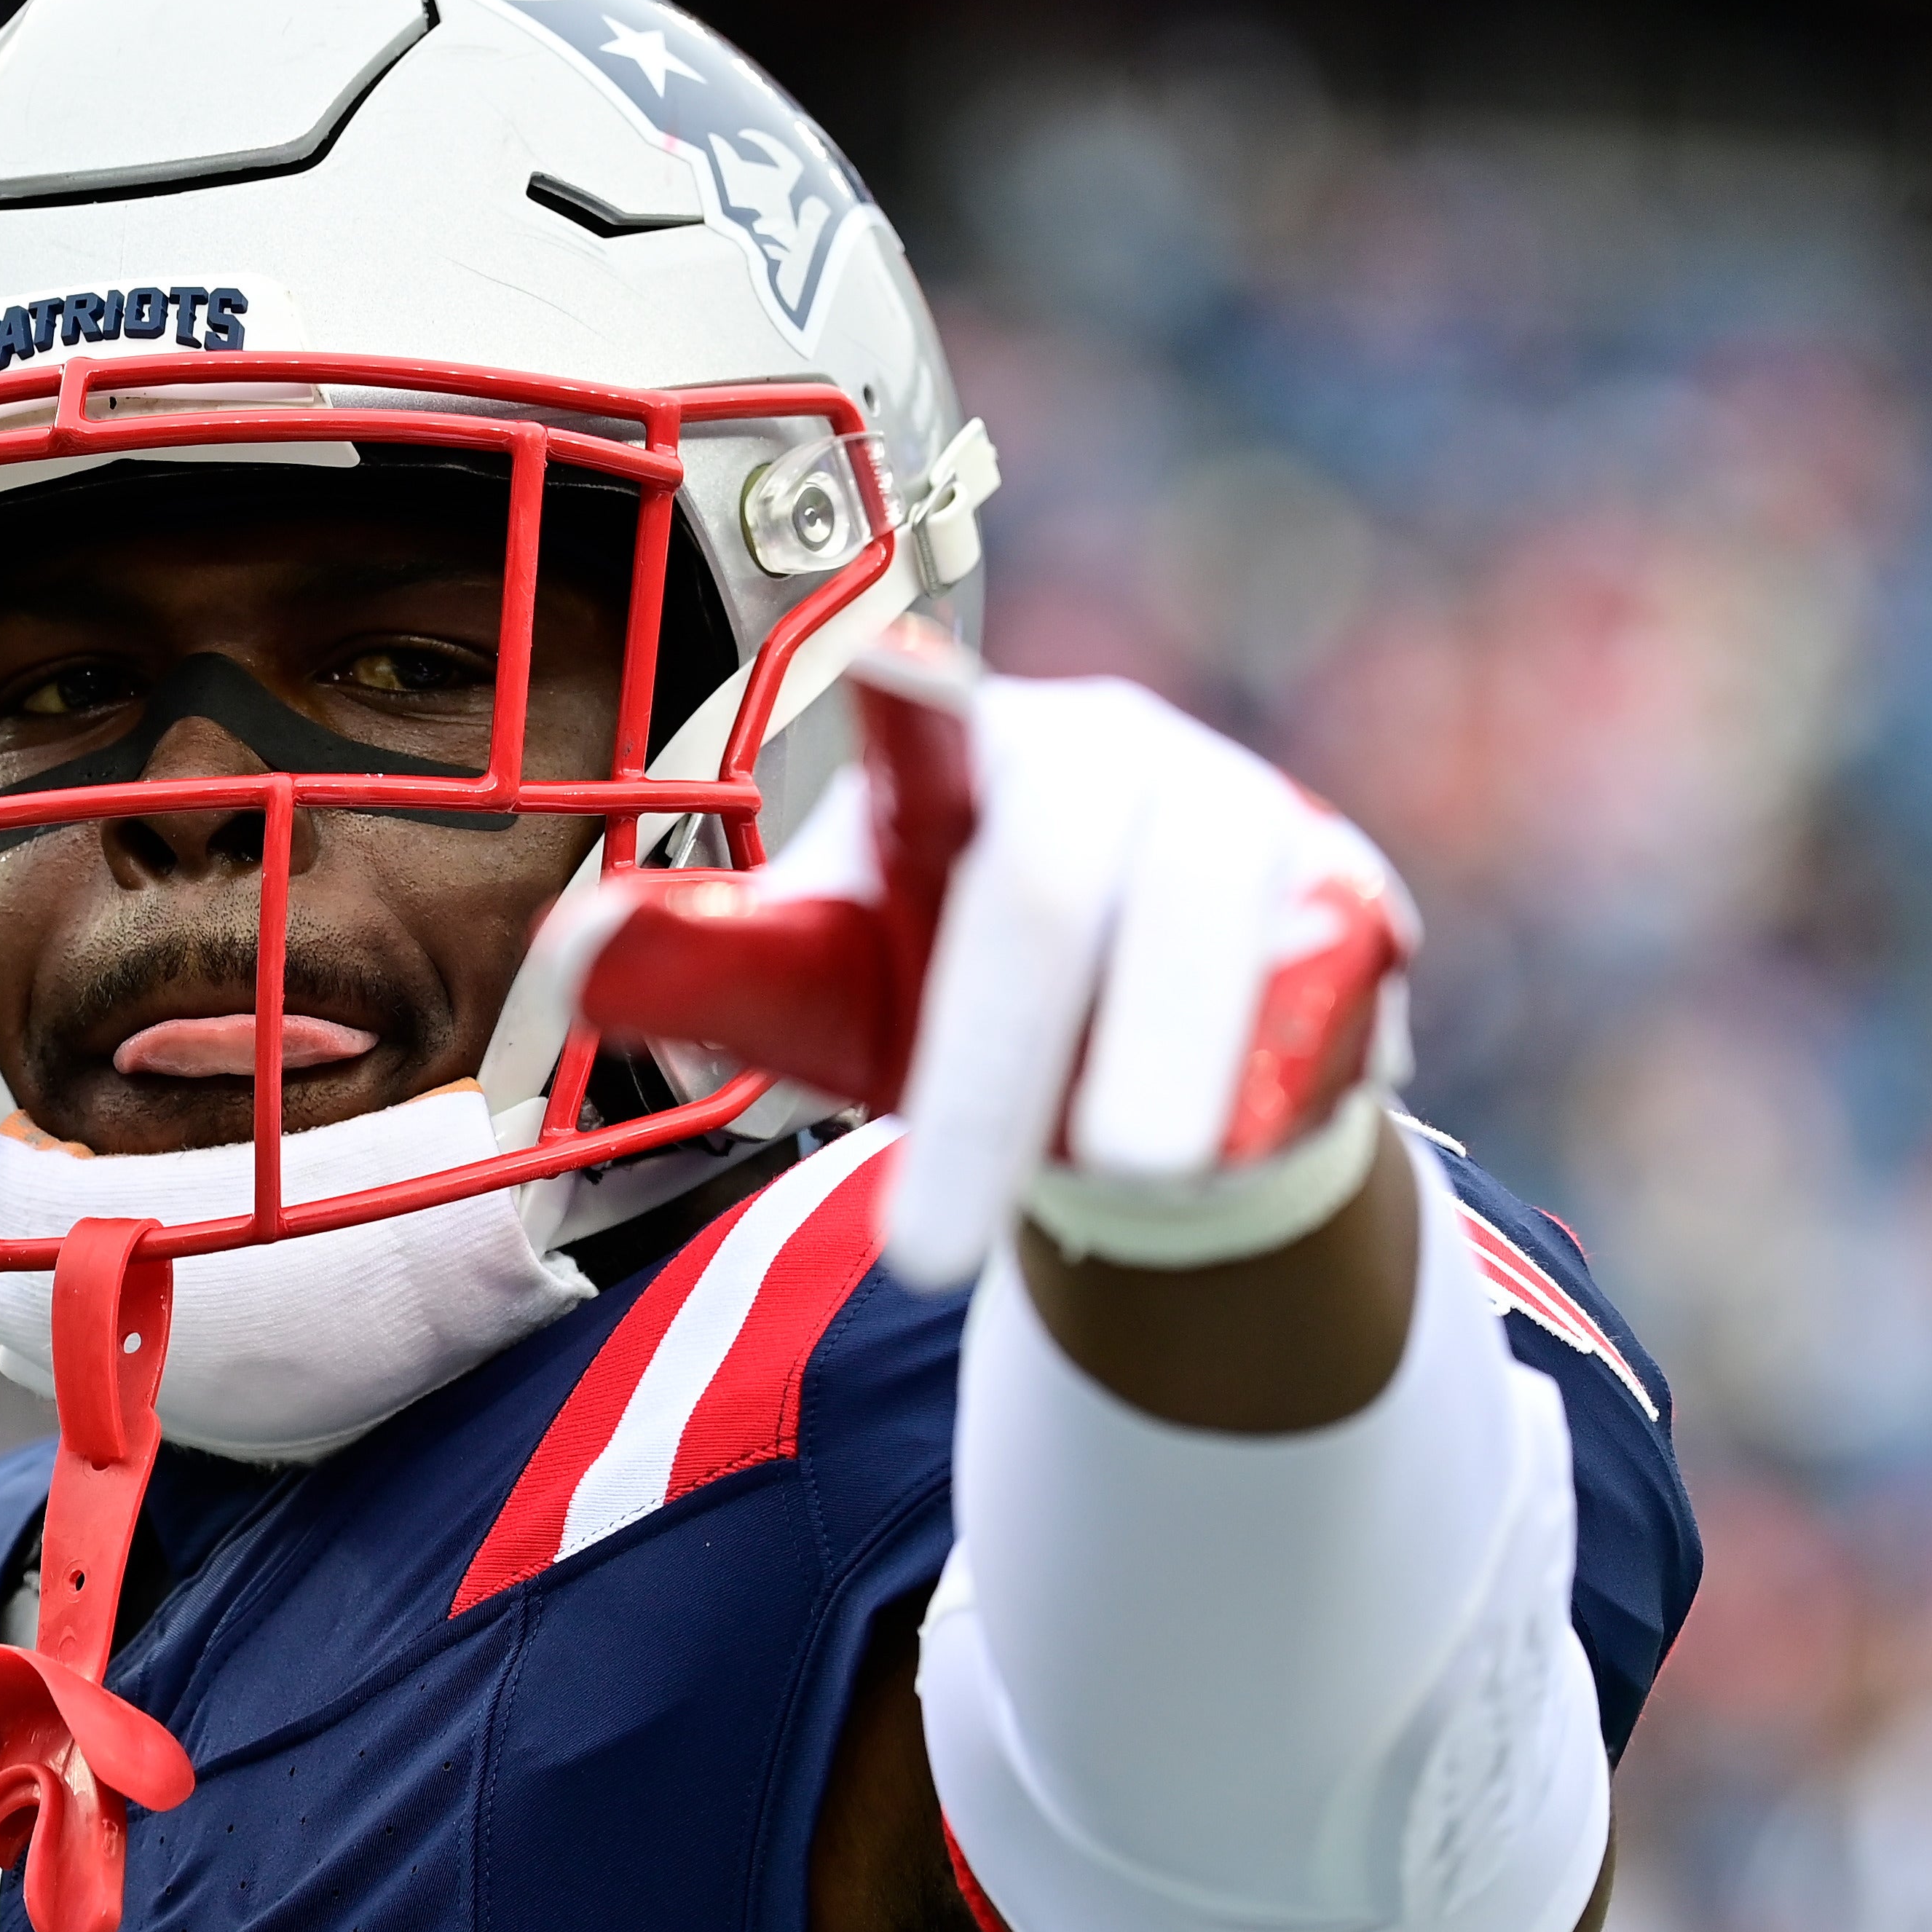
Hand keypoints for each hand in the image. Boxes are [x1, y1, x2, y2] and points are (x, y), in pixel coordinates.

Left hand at [542, 625, 1417, 1286]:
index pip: (932, 736)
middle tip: (914, 1255)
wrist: (1151, 1036)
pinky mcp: (1357, 900)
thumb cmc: (957, 985)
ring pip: (1211, 971)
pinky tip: (1235, 1147)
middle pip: (1050, 909)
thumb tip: (574, 965)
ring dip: (1148, 1102)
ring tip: (1114, 1186)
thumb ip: (721, 974)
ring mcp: (1255, 816)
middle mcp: (1121, 758)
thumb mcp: (836, 980)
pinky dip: (1271, 1106)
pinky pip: (1325, 1016)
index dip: (918, 714)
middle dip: (988, 1091)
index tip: (897, 676)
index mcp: (973, 758)